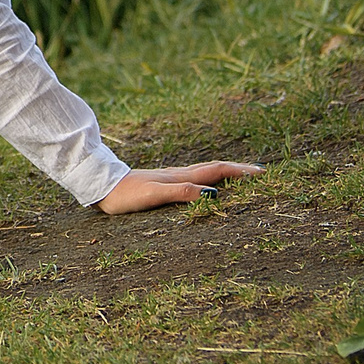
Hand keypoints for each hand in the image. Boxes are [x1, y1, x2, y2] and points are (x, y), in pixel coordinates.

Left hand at [95, 160, 263, 214]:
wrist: (100, 185)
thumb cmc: (125, 194)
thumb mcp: (153, 195)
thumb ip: (180, 192)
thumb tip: (212, 194)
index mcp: (181, 176)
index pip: (217, 171)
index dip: (241, 172)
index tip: (263, 172)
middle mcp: (179, 174)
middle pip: (215, 169)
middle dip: (240, 170)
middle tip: (261, 173)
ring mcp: (171, 177)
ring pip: (206, 173)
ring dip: (227, 174)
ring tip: (243, 177)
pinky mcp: (162, 183)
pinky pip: (194, 179)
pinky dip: (210, 180)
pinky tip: (208, 186)